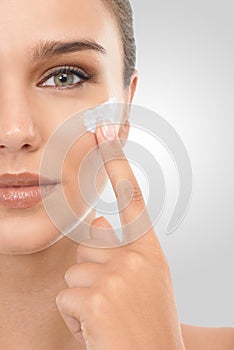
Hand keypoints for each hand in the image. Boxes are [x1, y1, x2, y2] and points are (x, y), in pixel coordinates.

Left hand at [56, 122, 184, 349]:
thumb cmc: (148, 323)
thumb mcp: (147, 280)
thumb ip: (124, 248)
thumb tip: (98, 222)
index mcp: (148, 251)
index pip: (131, 197)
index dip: (115, 162)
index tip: (103, 131)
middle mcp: (134, 257)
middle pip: (89, 241)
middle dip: (91, 267)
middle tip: (112, 296)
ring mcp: (115, 276)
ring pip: (73, 270)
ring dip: (83, 294)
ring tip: (107, 316)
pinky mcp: (94, 298)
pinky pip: (65, 295)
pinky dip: (74, 316)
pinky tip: (97, 329)